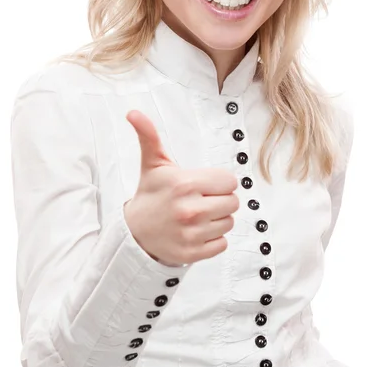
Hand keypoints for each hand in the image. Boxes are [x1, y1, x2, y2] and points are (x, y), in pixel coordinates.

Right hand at [124, 110, 238, 265]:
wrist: (134, 232)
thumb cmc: (151, 194)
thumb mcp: (153, 164)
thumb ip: (149, 136)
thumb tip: (133, 112)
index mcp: (185, 184)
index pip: (230, 181)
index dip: (219, 182)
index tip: (203, 185)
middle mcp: (190, 210)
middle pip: (233, 202)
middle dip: (220, 200)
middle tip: (201, 200)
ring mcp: (191, 234)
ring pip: (229, 223)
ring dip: (217, 220)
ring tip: (198, 216)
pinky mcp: (193, 253)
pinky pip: (223, 243)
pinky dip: (213, 239)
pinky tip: (196, 232)